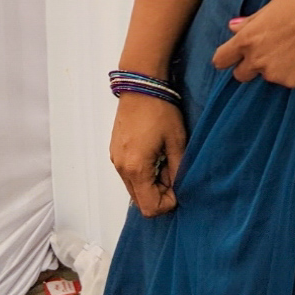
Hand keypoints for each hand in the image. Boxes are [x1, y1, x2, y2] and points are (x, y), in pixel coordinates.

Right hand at [109, 93, 185, 216]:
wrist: (140, 86)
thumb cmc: (161, 111)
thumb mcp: (177, 141)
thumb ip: (178, 170)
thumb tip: (179, 188)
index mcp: (137, 168)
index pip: (150, 207)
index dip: (168, 203)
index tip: (179, 186)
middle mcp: (122, 168)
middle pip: (140, 201)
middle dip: (160, 194)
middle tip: (173, 171)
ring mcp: (116, 160)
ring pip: (134, 188)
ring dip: (151, 183)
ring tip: (164, 161)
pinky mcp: (115, 152)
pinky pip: (129, 175)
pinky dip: (142, 173)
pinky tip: (154, 154)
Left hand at [212, 0, 294, 88]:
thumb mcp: (270, 6)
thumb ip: (250, 22)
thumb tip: (233, 27)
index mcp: (246, 40)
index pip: (221, 60)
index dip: (225, 58)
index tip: (230, 56)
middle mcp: (257, 60)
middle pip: (241, 75)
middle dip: (249, 66)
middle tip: (266, 52)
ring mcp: (276, 73)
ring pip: (267, 76)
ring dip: (273, 67)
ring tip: (292, 49)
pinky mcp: (294, 81)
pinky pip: (287, 79)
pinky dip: (292, 71)